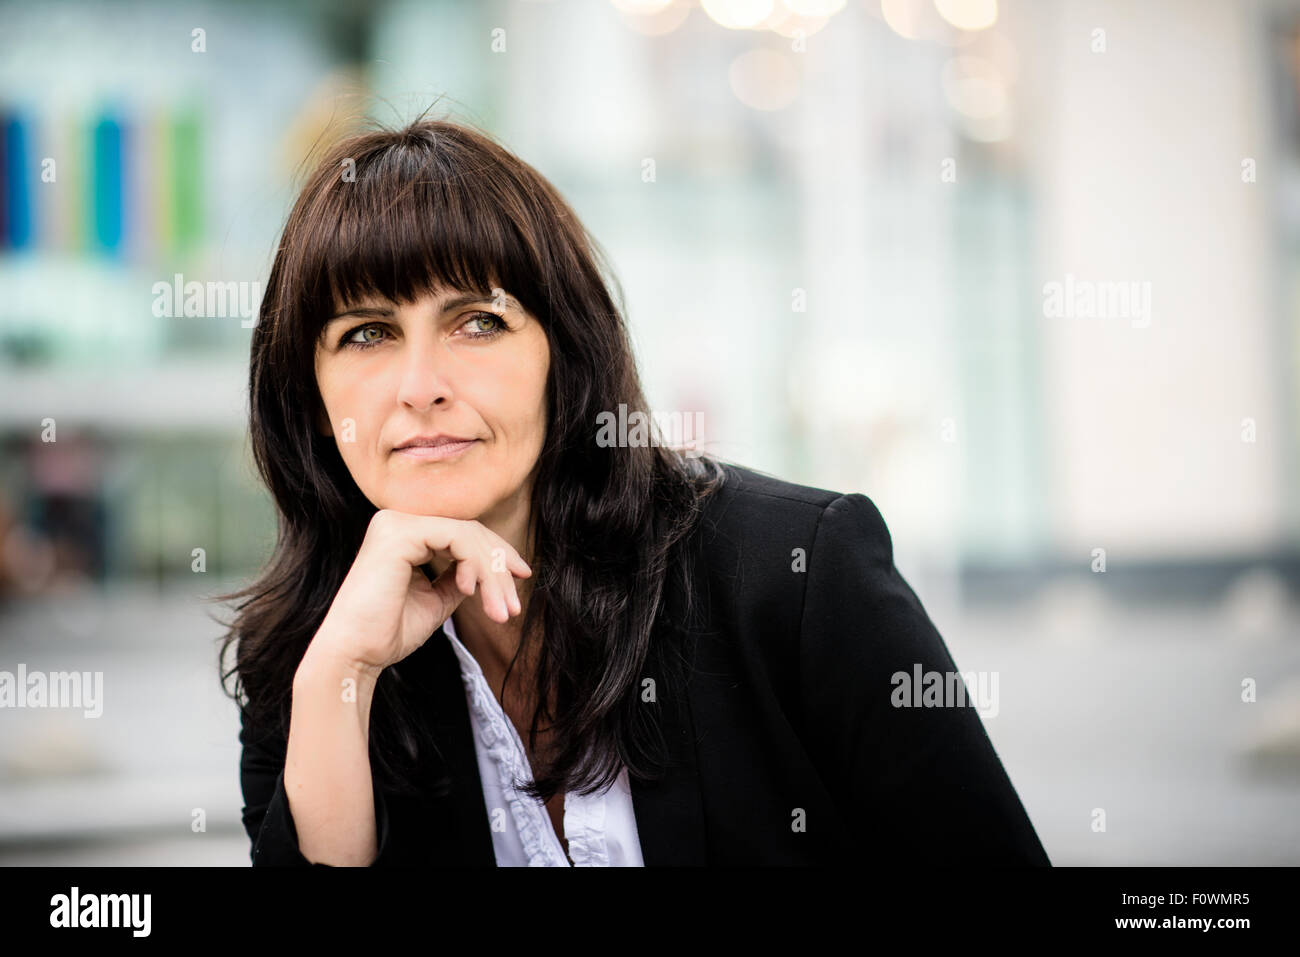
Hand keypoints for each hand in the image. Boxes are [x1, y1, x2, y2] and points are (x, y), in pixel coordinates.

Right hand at [310, 510, 531, 673]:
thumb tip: (487, 570)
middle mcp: (397, 521)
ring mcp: (396, 523)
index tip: (521, 578)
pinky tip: (472, 593)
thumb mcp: (436, 601)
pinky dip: (474, 565)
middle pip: (469, 531)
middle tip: (515, 605)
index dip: (496, 555)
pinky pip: (456, 538)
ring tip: (501, 611)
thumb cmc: (388, 633)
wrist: (355, 656)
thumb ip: (458, 579)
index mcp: (403, 534)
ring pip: (468, 535)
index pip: (462, 534)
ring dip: (493, 575)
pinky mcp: (398, 533)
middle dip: (500, 568)